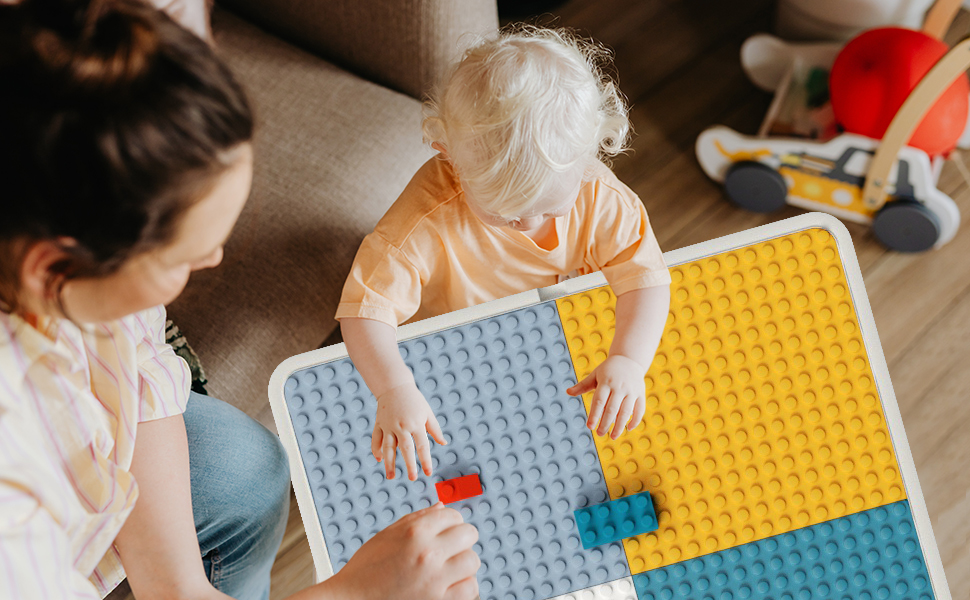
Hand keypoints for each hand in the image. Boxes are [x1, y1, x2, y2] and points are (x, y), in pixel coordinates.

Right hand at [327, 503, 479, 599]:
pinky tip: (451, 584)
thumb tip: (442, 507)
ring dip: (464, 563)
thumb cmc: (366, 570)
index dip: (451, 522)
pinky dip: (464, 586)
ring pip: (472, 561)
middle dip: (462, 539)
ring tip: (450, 568)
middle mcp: (427, 553)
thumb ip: (418, 519)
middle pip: (469, 534)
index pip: (453, 515)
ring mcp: (435, 579)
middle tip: (451, 548)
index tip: (446, 530)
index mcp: (415, 532)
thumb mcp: (387, 535)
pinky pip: (470, 587)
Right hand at [373, 381, 446, 479]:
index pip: (422, 446)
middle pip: (406, 449)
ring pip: (388, 447)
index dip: (425, 460)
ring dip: (389, 463)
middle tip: (413, 478)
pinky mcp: (379, 424)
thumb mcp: (427, 413)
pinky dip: (376, 450)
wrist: (394, 385)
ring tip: (391, 477)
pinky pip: (376, 439)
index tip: (428, 473)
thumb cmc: (414, 400)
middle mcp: (402, 426)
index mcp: (416, 424)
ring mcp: (389, 425)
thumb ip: (435, 429)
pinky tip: (379, 459)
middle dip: (409, 465)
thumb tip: (443, 443)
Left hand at [566, 354, 646, 438]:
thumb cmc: (608, 370)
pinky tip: (628, 428)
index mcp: (606, 382)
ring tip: (613, 436)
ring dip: (620, 426)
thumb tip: (567, 392)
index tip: (589, 427)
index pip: (599, 401)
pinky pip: (639, 409)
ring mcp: (631, 390)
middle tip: (599, 433)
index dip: (594, 415)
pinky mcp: (640, 394)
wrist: (629, 359)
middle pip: (612, 409)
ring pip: (626, 411)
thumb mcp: (595, 375)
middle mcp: (619, 387)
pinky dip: (635, 420)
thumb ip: (582, 386)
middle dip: (605, 423)